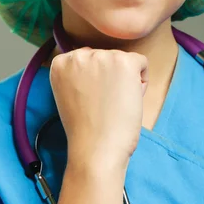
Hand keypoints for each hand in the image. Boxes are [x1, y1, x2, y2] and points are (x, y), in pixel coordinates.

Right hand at [49, 47, 148, 167]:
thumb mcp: (70, 93)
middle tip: (105, 103)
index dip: (95, 80)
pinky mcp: (124, 62)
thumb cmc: (85, 129)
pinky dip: (141, 81)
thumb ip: (79, 76)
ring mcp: (102, 56)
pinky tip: (129, 99)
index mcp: (61, 62)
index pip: (88, 59)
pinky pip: (142, 63)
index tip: (92, 99)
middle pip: (106, 57)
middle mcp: (79, 54)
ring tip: (115, 104)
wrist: (95, 149)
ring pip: (124, 61)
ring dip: (126, 80)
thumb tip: (102, 68)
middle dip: (111, 77)